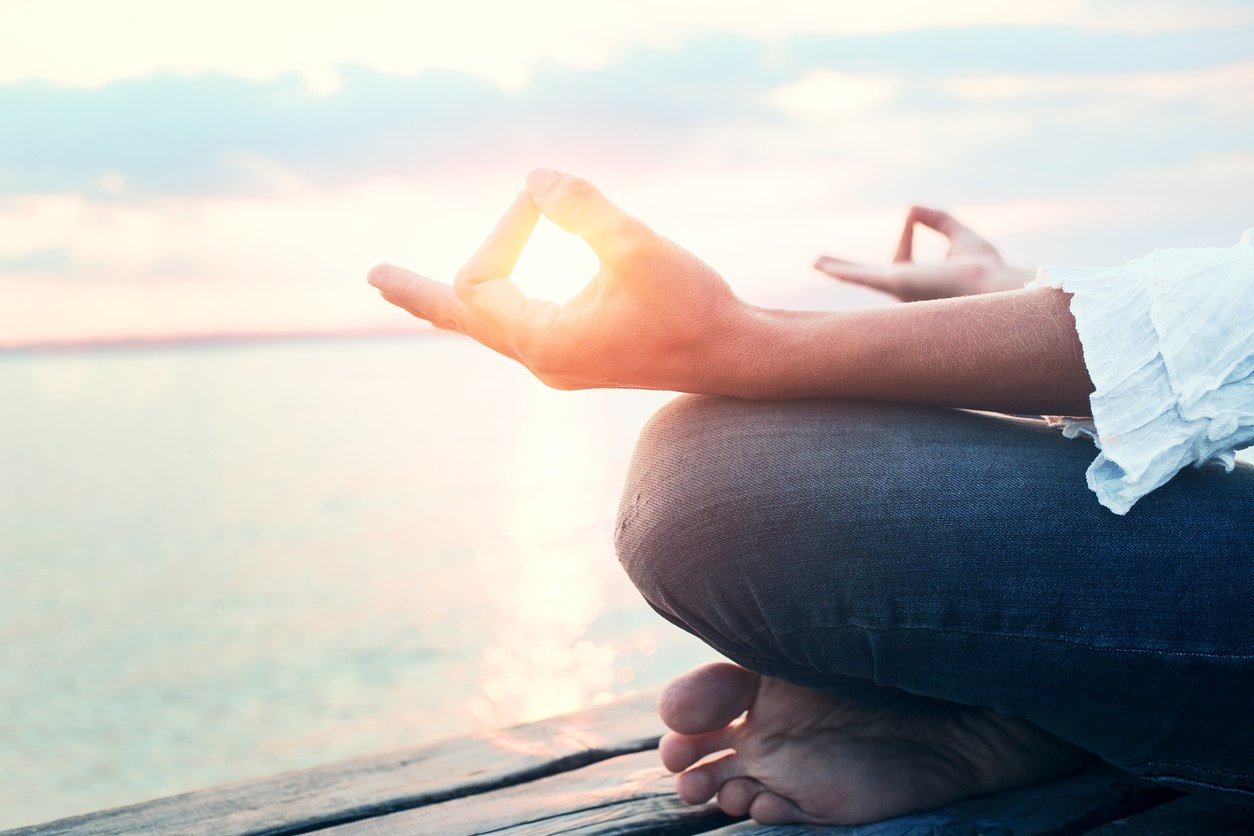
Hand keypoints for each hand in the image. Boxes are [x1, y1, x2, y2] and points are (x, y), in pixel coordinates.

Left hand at [367, 170, 755, 392]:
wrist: (736, 359)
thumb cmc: (692, 307)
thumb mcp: (637, 248)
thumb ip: (583, 209)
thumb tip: (536, 178)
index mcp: (541, 343)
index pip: (482, 277)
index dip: (506, 229)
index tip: (551, 202)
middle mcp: (541, 360)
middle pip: (465, 316)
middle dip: (421, 293)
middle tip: (374, 277)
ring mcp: (560, 363)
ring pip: (490, 326)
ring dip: (457, 300)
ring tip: (408, 292)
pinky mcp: (581, 356)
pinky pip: (519, 329)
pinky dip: (498, 304)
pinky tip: (490, 299)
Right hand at [814, 206, 1032, 301]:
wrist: (995, 285)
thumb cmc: (985, 268)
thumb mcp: (959, 235)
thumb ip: (938, 219)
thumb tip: (911, 207)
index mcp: (922, 283)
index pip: (903, 255)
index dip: (908, 231)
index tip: (913, 213)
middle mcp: (907, 292)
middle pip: (871, 276)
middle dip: (848, 270)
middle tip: (823, 263)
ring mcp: (898, 289)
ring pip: (861, 277)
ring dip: (837, 270)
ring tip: (814, 262)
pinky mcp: (896, 283)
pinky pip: (861, 276)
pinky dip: (841, 270)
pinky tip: (820, 264)